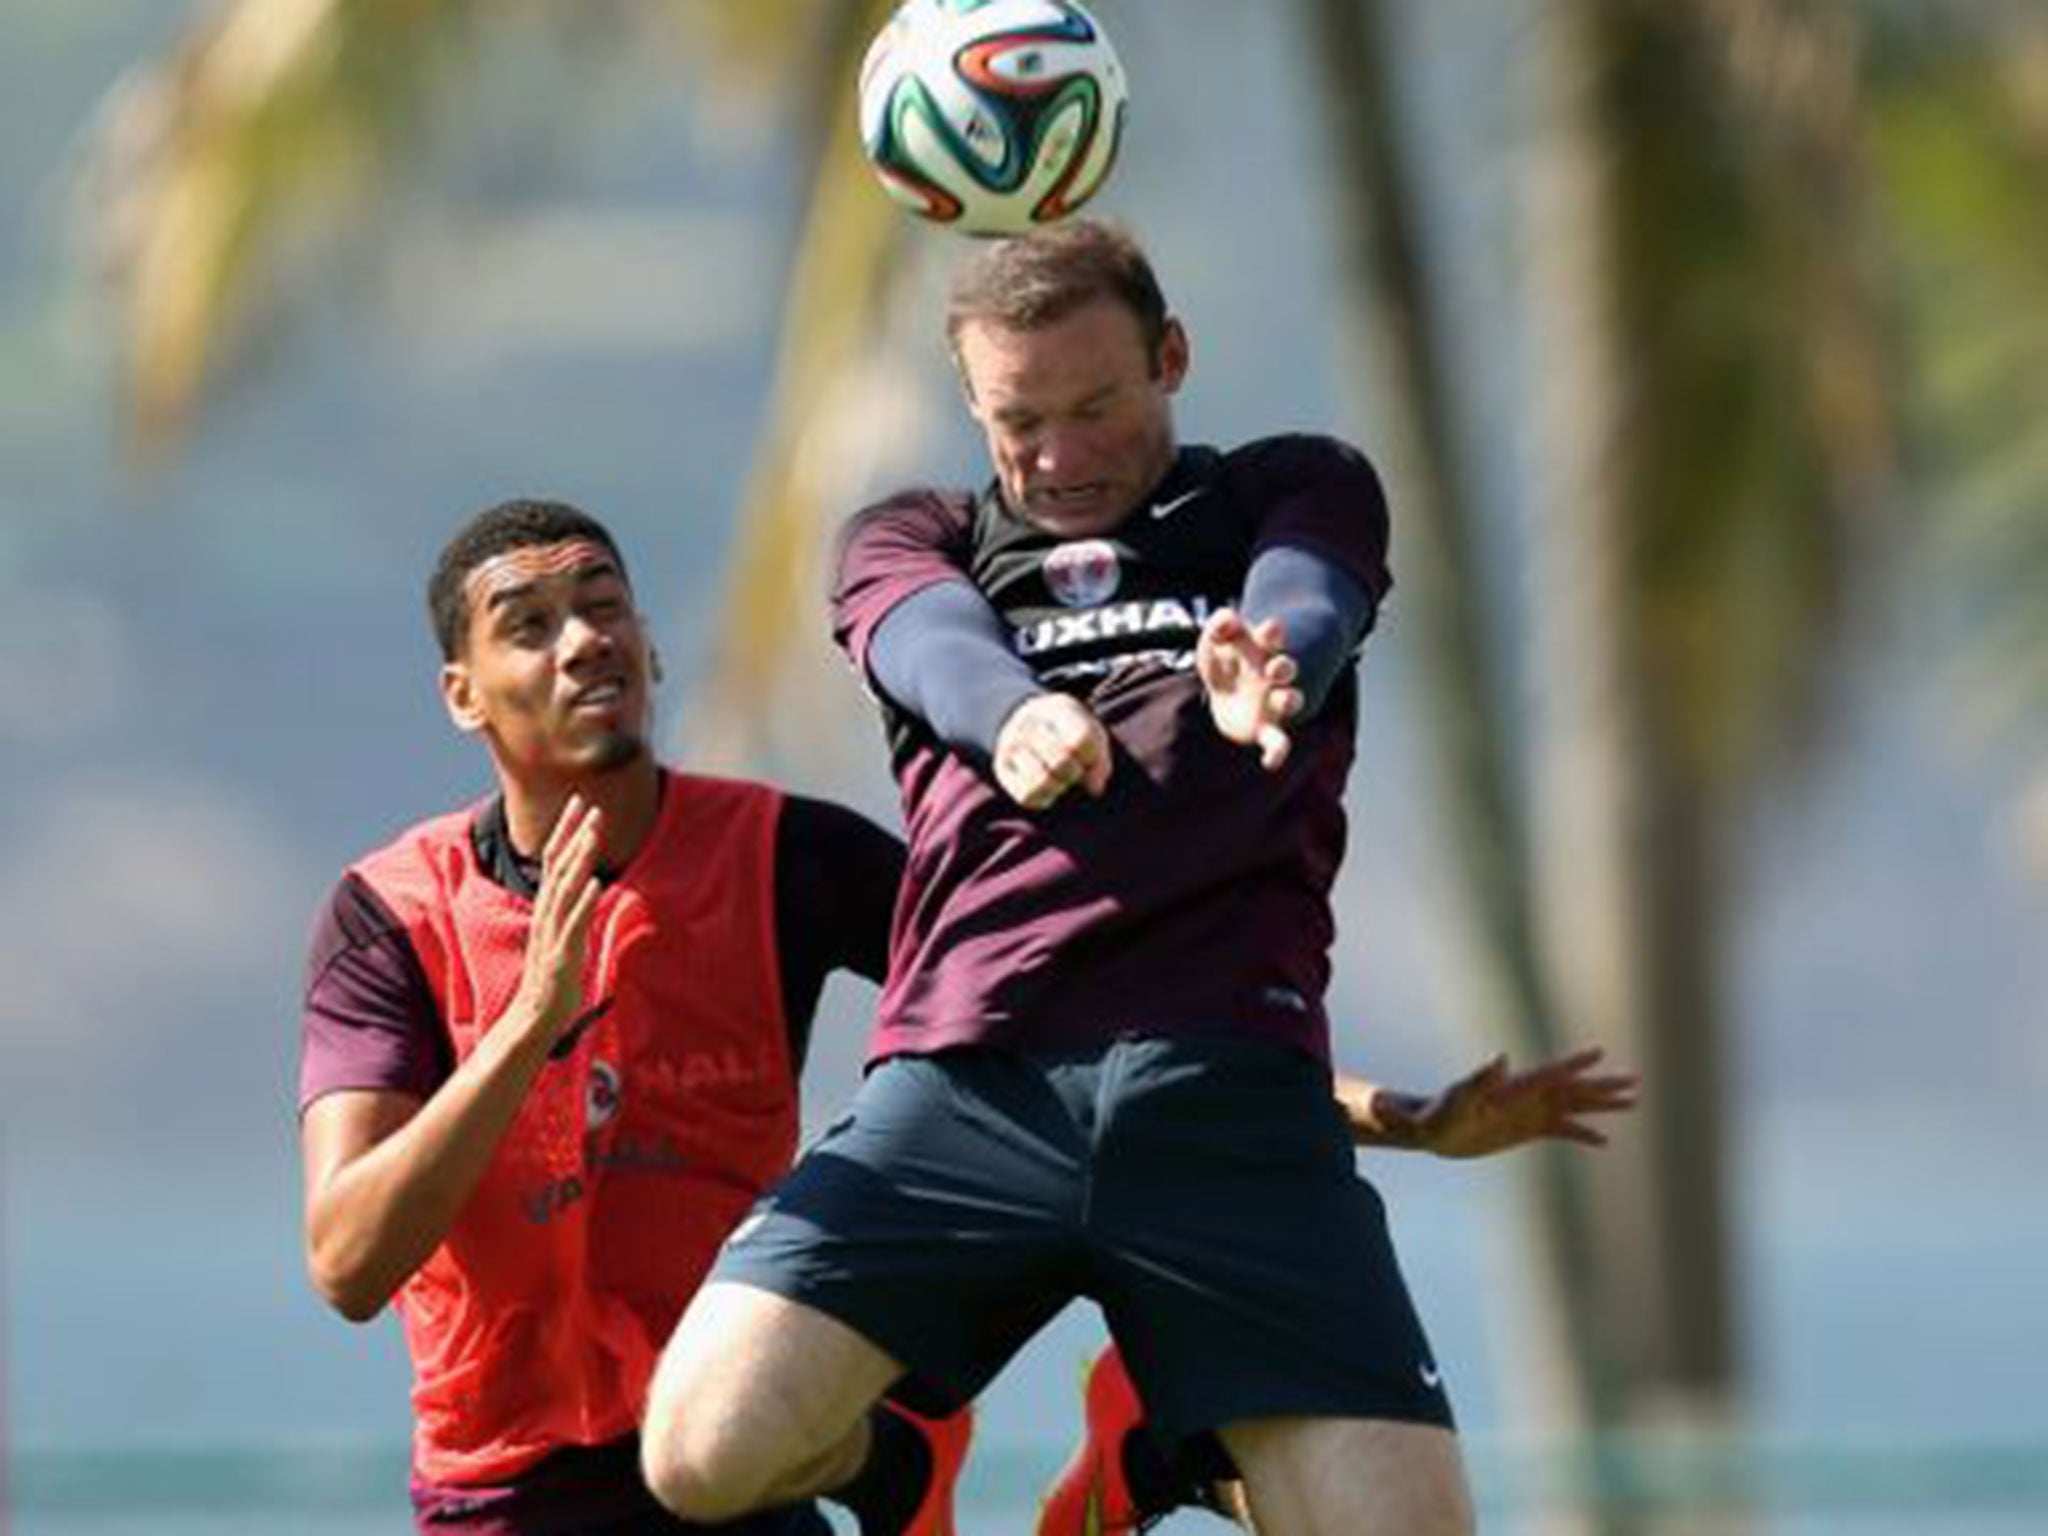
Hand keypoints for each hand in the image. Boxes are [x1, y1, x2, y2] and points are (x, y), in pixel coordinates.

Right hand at [511, 794, 605, 1048]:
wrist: (535, 1020)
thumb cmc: (554, 980)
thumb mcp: (566, 937)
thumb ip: (574, 911)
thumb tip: (587, 887)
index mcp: (549, 910)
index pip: (554, 862)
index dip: (566, 832)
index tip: (579, 803)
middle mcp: (547, 917)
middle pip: (559, 868)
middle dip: (575, 836)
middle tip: (591, 807)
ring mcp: (552, 935)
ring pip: (565, 890)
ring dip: (579, 860)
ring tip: (594, 834)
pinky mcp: (560, 956)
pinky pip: (573, 925)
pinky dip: (584, 902)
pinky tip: (597, 883)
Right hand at [993, 693, 1112, 808]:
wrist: (1027, 723)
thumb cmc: (1068, 732)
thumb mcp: (1090, 734)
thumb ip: (1100, 760)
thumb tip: (1094, 789)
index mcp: (1056, 708)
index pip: (1080, 740)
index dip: (1092, 757)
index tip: (1088, 755)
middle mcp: (1028, 723)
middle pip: (1060, 761)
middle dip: (1074, 772)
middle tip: (1074, 770)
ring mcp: (1010, 745)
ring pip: (1041, 781)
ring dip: (1059, 786)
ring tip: (1060, 779)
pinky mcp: (1002, 769)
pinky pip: (1026, 796)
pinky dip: (1044, 798)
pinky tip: (1049, 788)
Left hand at [1196, 607, 1302, 769]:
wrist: (1225, 690)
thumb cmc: (1224, 659)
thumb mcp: (1215, 640)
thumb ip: (1219, 625)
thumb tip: (1226, 616)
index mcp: (1261, 649)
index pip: (1272, 636)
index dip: (1273, 631)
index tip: (1270, 627)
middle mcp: (1271, 675)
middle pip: (1286, 668)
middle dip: (1285, 667)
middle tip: (1277, 667)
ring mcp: (1270, 701)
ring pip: (1289, 700)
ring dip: (1290, 700)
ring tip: (1285, 699)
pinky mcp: (1264, 727)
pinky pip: (1278, 741)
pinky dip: (1278, 752)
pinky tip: (1271, 763)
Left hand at [1376, 1047, 1639, 1157]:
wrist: (1428, 1131)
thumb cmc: (1437, 1114)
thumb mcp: (1457, 1101)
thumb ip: (1478, 1081)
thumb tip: (1499, 1058)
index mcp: (1513, 1088)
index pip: (1549, 1074)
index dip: (1574, 1065)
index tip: (1600, 1054)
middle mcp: (1526, 1097)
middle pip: (1571, 1088)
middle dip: (1603, 1084)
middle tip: (1636, 1079)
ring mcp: (1528, 1112)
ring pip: (1573, 1106)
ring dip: (1602, 1105)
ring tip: (1634, 1101)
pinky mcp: (1526, 1129)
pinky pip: (1561, 1130)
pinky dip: (1583, 1134)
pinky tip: (1604, 1141)